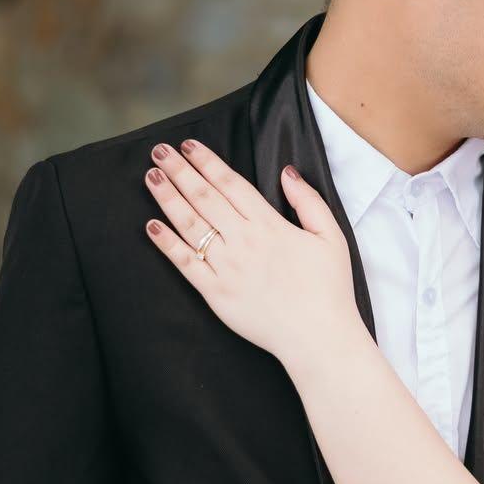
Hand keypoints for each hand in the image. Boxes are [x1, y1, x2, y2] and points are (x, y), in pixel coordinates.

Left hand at [143, 139, 355, 370]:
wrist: (318, 337)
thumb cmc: (328, 289)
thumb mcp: (332, 237)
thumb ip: (308, 202)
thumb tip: (287, 172)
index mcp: (270, 225)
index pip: (231, 184)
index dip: (207, 162)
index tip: (188, 146)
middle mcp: (243, 241)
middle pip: (204, 198)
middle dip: (179, 171)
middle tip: (158, 152)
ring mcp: (226, 267)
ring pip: (190, 225)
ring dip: (168, 198)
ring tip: (151, 177)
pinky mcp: (215, 293)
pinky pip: (185, 264)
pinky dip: (167, 243)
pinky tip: (152, 226)